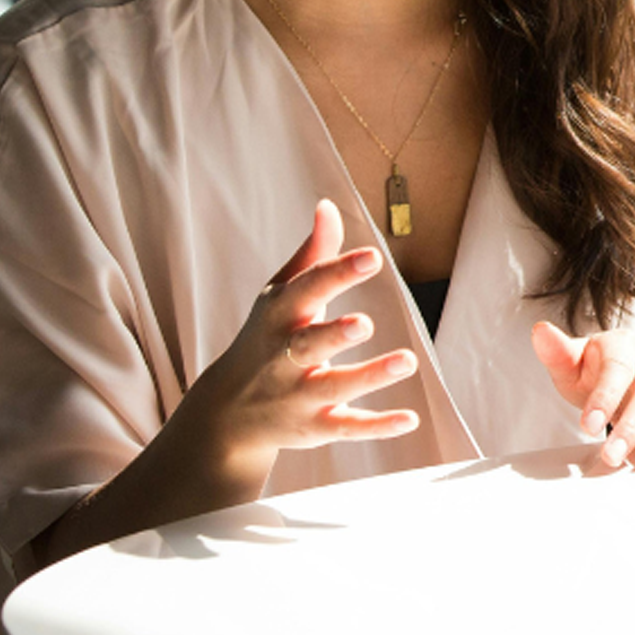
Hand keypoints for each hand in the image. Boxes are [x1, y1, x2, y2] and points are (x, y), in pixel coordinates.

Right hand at [180, 200, 420, 483]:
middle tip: (365, 324)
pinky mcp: (314, 428)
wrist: (224, 413)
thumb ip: (312, 254)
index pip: (307, 290)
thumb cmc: (264, 338)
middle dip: (334, 334)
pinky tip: (410, 419)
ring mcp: (298, 396)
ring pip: (334, 387)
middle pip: (309, 344)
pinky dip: (377, 426)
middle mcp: (284, 358)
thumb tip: (329, 205)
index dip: (337, 273)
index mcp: (279, 317)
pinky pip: (346, 428)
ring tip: (408, 360)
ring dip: (369, 376)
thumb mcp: (279, 295)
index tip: (371, 257)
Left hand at [531, 321, 634, 469]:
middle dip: (632, 426)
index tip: (588, 425)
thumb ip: (558, 354)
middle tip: (612, 456)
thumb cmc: (597, 374)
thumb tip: (540, 332)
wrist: (626, 379)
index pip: (618, 368)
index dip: (605, 396)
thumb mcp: (573, 366)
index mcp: (626, 347)